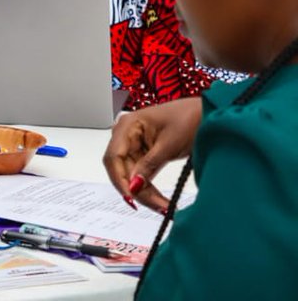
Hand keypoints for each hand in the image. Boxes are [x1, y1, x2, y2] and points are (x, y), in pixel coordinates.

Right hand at [102, 96, 200, 212]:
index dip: (120, 179)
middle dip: (135, 190)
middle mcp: (126, 135)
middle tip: (156, 206)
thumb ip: (149, 165)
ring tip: (163, 206)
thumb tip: (134, 186)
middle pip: (120, 168)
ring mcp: (134, 144)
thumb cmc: (189, 118)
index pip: (114, 157)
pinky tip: (159, 199)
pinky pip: (141, 174)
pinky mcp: (144, 153)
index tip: (132, 197)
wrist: (207, 113)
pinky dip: (149, 187)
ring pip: (130, 174)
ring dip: (144, 192)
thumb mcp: (169, 144)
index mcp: (127, 126)